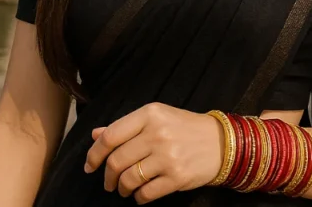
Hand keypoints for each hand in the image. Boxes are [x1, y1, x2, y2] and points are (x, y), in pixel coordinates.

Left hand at [84, 102, 223, 203]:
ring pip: (128, 179)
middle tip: (110, 183)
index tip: (90, 166)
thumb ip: (126, 127)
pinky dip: (138, 198)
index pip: (110, 136)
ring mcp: (168, 156)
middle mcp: (158, 133)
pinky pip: (145, 194)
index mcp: (150, 114)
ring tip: (125, 189)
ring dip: (122, 188)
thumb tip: (95, 135)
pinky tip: (141, 193)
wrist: (222, 142)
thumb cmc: (185, 128)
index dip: (94, 154)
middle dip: (108, 177)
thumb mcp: (158, 118)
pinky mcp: (177, 177)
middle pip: (117, 161)